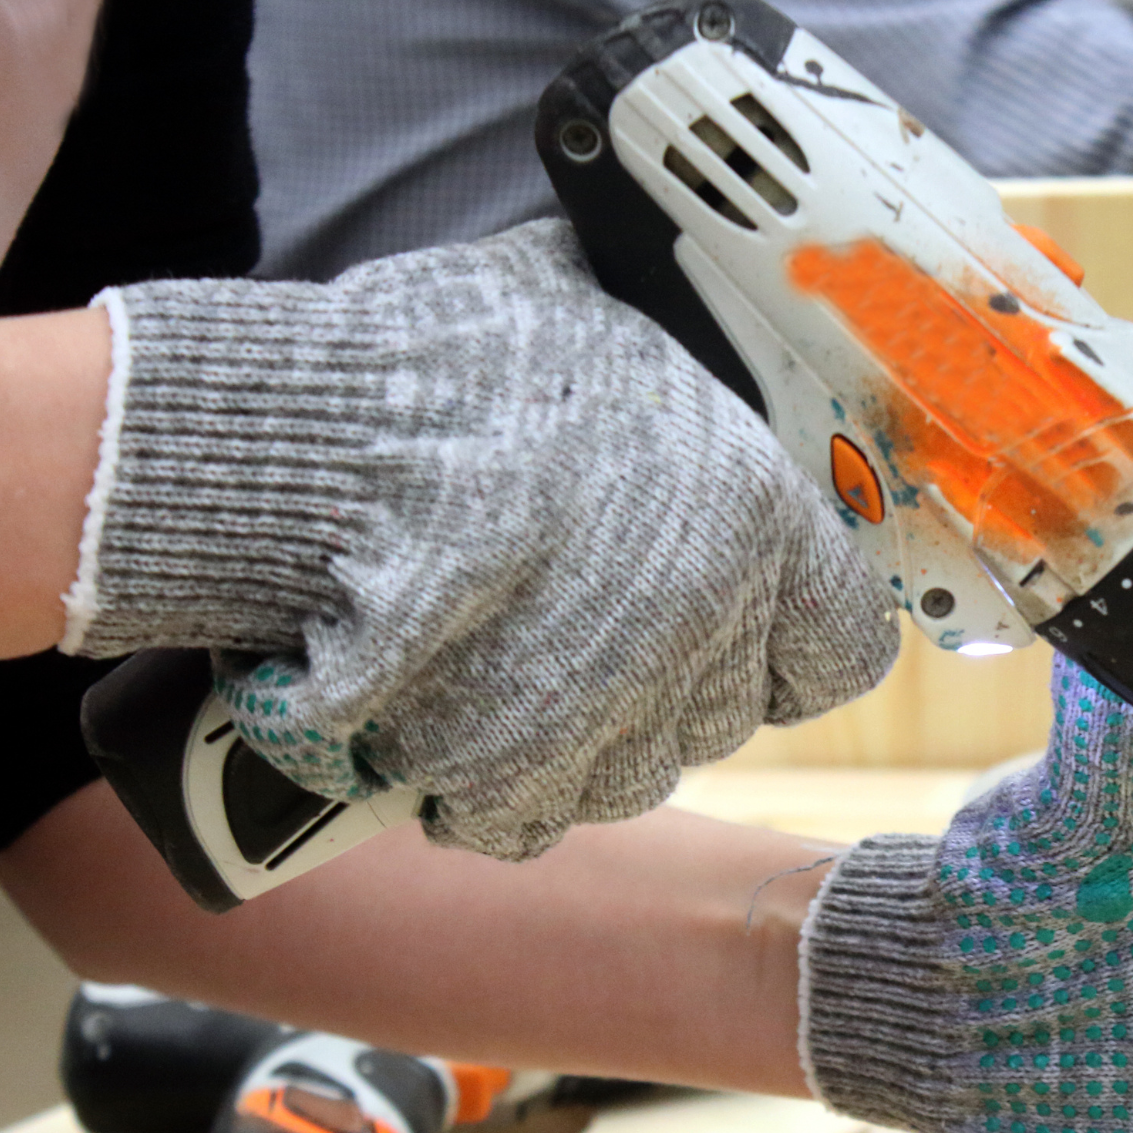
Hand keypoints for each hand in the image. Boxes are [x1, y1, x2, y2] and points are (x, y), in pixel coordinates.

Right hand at [69, 219, 899, 859]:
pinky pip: (518, 815)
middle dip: (645, 703)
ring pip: (619, 784)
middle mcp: (703, 611)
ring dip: (558, 759)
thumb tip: (680, 351)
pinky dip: (476, 799)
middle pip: (714, 725)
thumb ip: (661, 380)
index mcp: (753, 511)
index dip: (783, 649)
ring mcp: (606, 693)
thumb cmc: (435, 361)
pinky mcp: (502, 751)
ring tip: (484, 701)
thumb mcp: (581, 317)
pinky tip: (429, 744)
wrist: (292, 430)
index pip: (840, 646)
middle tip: (564, 652)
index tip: (730, 638)